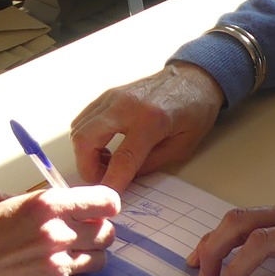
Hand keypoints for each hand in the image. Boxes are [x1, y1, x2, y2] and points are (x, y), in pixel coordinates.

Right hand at [0, 186, 122, 275]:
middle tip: (84, 238)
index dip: (107, 207)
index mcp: (47, 205)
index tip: (105, 212)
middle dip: (98, 234)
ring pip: (99, 259)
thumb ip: (47, 208)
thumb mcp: (12, 209)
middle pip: (107, 232)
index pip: (104, 201)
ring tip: (65, 259)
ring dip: (89, 258)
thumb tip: (77, 209)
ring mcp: (59, 262)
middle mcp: (58, 231)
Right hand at [70, 62, 224, 191]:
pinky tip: (104, 146)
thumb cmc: (195, 111)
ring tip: (107, 162)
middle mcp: (126, 105)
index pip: (123, 158)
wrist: (193, 77)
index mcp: (152, 119)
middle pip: (86, 139)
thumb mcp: (182, 146)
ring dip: (86, 153)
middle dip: (87, 167)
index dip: (112, 182)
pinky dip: (86, 138)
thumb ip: (151, 164)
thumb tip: (124, 180)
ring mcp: (113, 97)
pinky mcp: (108, 95)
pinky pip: (84, 119)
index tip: (109, 199)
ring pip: (79, 128)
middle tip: (102, 179)